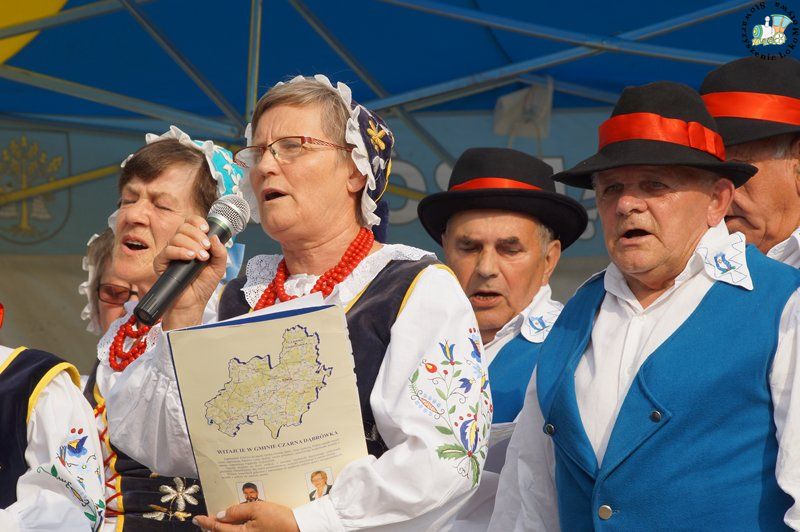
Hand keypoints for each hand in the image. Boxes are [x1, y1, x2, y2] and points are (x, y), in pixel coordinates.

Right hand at [155, 215, 227, 330]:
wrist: (193, 303)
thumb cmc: (203, 285)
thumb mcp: (218, 267)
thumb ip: (220, 252)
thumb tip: (215, 236)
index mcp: (192, 242)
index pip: (190, 223)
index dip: (197, 222)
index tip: (206, 229)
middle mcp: (179, 245)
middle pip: (184, 227)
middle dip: (198, 235)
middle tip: (206, 249)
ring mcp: (169, 253)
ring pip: (177, 238)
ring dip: (192, 245)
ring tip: (201, 257)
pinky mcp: (161, 263)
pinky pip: (168, 250)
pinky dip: (180, 251)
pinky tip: (190, 257)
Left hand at [193, 501, 299, 531]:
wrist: (299, 529)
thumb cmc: (280, 520)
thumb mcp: (258, 509)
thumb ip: (238, 511)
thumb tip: (221, 515)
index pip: (218, 528)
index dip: (207, 522)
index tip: (197, 518)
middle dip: (212, 527)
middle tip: (204, 521)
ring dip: (223, 529)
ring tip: (217, 521)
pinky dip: (233, 529)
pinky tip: (235, 523)